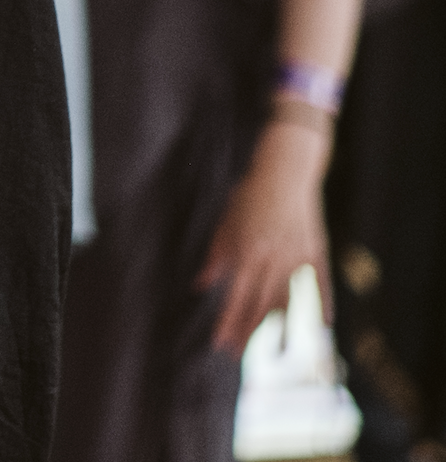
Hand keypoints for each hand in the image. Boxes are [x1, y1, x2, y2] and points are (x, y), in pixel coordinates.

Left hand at [198, 118, 332, 354]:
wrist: (286, 170)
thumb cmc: (251, 194)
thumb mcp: (227, 221)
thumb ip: (217, 254)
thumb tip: (200, 284)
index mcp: (250, 252)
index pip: (237, 297)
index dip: (228, 322)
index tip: (219, 343)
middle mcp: (275, 260)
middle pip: (262, 306)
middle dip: (249, 332)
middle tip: (238, 353)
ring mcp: (299, 258)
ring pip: (290, 300)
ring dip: (281, 327)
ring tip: (275, 349)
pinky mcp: (318, 252)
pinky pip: (321, 284)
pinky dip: (323, 305)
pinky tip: (324, 325)